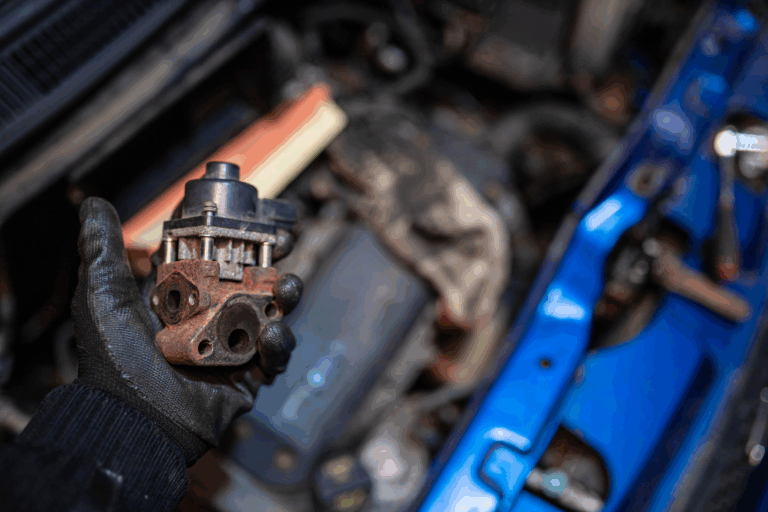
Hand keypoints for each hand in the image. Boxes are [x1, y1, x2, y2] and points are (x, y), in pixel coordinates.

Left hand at [71, 198, 297, 464]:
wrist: (131, 418)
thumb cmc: (115, 359)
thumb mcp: (105, 295)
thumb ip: (103, 249)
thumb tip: (95, 203)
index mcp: (185, 299)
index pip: (220, 262)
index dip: (240, 241)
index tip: (254, 221)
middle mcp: (212, 321)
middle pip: (255, 285)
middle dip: (273, 264)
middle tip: (282, 247)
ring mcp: (232, 350)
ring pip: (273, 316)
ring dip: (285, 298)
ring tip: (286, 288)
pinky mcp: (247, 379)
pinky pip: (274, 358)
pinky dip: (279, 345)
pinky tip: (273, 333)